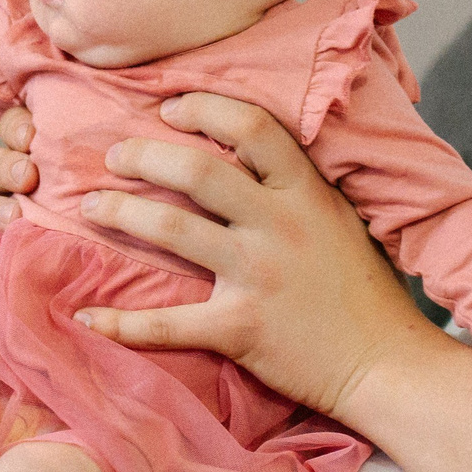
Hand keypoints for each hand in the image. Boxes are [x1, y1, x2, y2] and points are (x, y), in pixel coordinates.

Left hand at [70, 93, 463, 415]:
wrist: (384, 363)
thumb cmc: (364, 291)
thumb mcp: (341, 219)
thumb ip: (297, 187)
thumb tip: (246, 153)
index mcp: (306, 192)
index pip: (250, 127)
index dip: (202, 108)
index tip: (168, 110)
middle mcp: (279, 225)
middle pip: (197, 170)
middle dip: (143, 156)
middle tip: (114, 158)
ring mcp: (257, 276)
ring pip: (172, 229)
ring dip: (120, 213)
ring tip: (91, 208)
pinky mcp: (240, 328)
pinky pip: (166, 323)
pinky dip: (120, 322)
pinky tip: (87, 316)